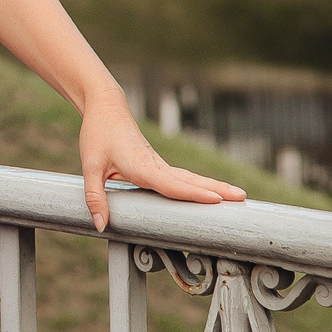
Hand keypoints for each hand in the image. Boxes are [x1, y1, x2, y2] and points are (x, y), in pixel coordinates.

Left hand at [76, 90, 245, 230]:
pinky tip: (214, 192)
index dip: (193, 193)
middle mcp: (155, 165)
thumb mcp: (89, 166)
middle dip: (216, 189)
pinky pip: (183, 178)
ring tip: (239, 196)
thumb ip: (95, 196)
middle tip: (242, 198)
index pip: (171, 184)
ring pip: (190, 178)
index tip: (215, 199)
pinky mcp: (158, 165)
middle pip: (190, 180)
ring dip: (214, 186)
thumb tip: (101, 224)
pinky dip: (201, 185)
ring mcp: (159, 165)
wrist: (105, 107)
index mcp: (141, 166)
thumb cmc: (98, 134)